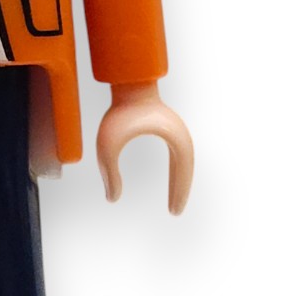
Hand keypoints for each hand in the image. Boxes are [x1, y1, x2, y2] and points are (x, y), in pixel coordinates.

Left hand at [95, 81, 192, 213]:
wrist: (126, 82)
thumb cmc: (118, 111)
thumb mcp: (108, 145)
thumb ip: (109, 172)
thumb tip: (111, 199)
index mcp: (174, 138)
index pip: (183, 171)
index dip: (179, 192)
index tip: (174, 212)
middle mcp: (181, 134)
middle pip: (186, 169)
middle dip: (181, 191)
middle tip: (175, 212)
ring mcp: (177, 130)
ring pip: (184, 163)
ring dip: (180, 181)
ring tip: (174, 202)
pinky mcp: (169, 128)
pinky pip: (178, 155)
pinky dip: (177, 171)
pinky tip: (171, 182)